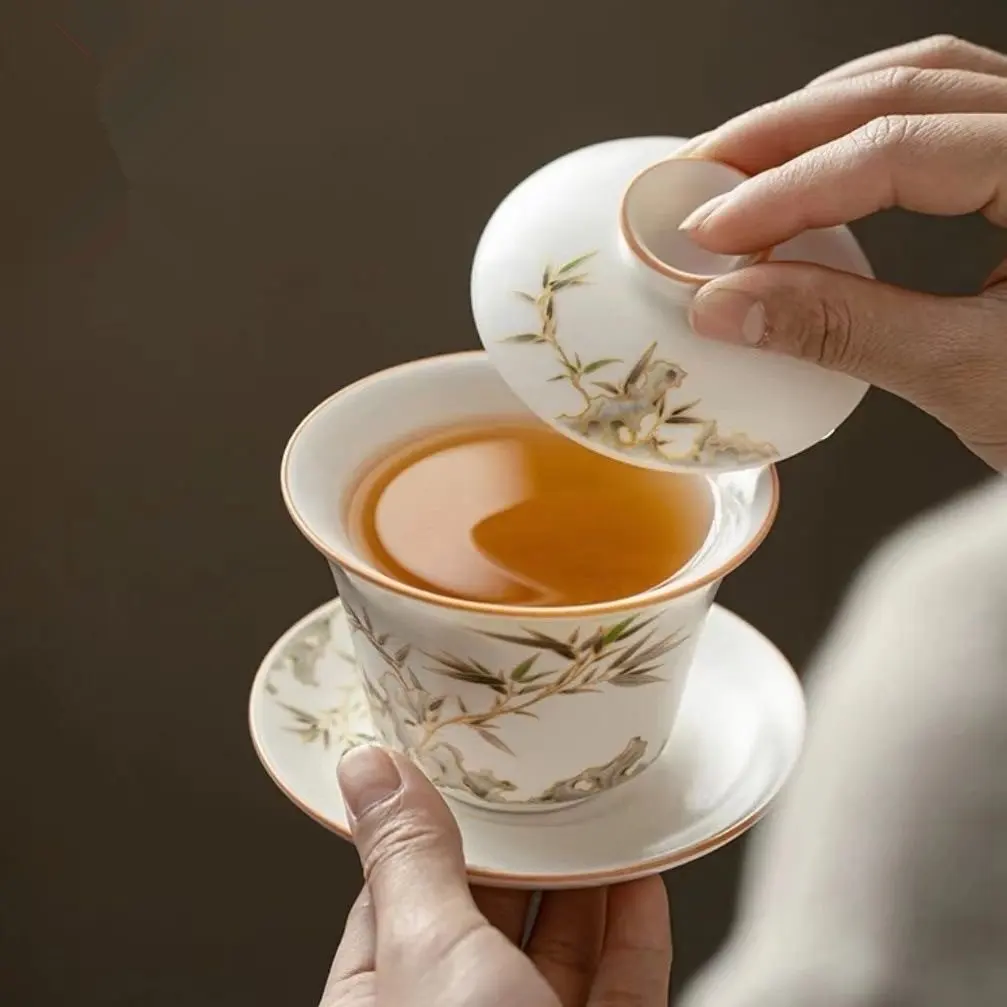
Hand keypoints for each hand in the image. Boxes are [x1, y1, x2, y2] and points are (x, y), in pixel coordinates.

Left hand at [321, 745, 671, 1005]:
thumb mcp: (428, 952)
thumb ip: (409, 858)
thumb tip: (367, 766)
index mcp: (384, 1002)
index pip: (399, 894)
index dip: (432, 827)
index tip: (460, 767)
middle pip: (490, 917)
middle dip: (519, 849)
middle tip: (543, 775)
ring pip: (561, 948)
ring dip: (584, 882)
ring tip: (599, 809)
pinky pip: (624, 982)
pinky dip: (636, 930)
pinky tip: (642, 878)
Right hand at [678, 35, 1006, 469]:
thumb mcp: (967, 376)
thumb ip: (844, 331)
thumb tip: (727, 306)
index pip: (901, 150)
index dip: (789, 190)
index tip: (708, 231)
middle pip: (908, 87)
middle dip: (787, 132)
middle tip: (700, 176)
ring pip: (928, 82)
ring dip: (822, 115)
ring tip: (741, 163)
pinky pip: (946, 109)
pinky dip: (865, 126)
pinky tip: (813, 161)